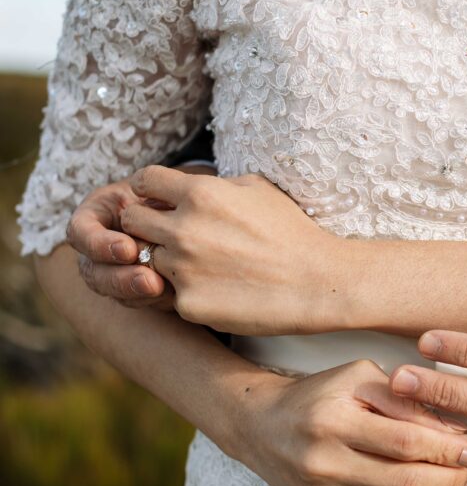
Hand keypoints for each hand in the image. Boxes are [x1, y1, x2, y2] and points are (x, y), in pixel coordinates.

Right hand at [66, 164, 215, 309]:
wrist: (186, 212)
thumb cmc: (166, 194)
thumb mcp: (156, 188)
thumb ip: (151, 200)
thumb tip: (157, 211)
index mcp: (95, 216)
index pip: (81, 232)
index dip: (99, 244)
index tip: (127, 249)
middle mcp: (97, 248)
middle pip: (94, 271)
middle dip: (120, 278)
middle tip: (148, 280)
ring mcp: (113, 271)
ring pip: (113, 291)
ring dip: (136, 292)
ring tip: (159, 288)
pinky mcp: (135, 290)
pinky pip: (137, 301)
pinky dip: (153, 300)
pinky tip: (171, 295)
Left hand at [118, 165, 336, 333]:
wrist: (317, 281)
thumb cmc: (292, 232)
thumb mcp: (258, 188)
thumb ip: (214, 183)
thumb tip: (187, 182)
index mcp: (199, 194)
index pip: (144, 181)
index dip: (149, 190)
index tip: (159, 200)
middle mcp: (183, 229)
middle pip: (132, 221)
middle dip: (147, 224)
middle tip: (175, 234)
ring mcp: (182, 269)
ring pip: (149, 259)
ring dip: (168, 260)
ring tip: (205, 265)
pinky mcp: (187, 304)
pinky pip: (171, 293)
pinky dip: (190, 291)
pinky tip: (221, 290)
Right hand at [233, 359, 466, 485]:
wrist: (261, 426)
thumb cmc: (317, 396)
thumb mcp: (359, 377)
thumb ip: (406, 399)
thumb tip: (453, 428)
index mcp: (332, 422)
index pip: (405, 442)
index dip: (447, 448)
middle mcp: (322, 464)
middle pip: (405, 482)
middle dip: (452, 479)